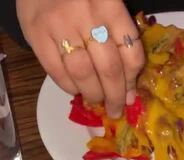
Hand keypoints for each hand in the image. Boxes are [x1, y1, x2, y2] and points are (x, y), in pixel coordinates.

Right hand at [16, 0, 144, 117]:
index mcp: (111, 6)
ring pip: (83, 73)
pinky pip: (56, 71)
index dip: (132, 82)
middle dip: (115, 97)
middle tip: (115, 110)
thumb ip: (119, 35)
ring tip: (97, 101)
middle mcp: (87, 15)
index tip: (130, 97)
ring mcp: (59, 24)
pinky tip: (76, 90)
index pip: (131, 54)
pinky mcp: (36, 33)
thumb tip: (127, 82)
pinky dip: (69, 87)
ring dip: (93, 94)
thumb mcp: (107, 4)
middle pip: (108, 69)